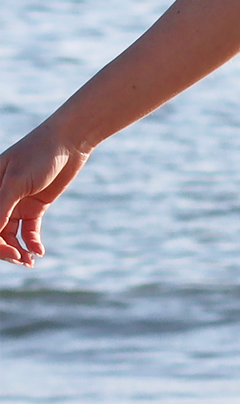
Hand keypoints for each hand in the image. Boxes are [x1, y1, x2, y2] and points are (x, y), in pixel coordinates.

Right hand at [0, 124, 89, 266]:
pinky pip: (29, 230)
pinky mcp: (35, 206)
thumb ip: (1, 206)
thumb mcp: (17, 181)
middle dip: (5, 249)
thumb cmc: (38, 154)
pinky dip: (32, 242)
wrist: (69, 142)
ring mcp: (17, 204)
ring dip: (18, 250)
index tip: (9, 253)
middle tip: (21, 261)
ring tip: (30, 262)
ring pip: (11, 235)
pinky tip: (39, 252)